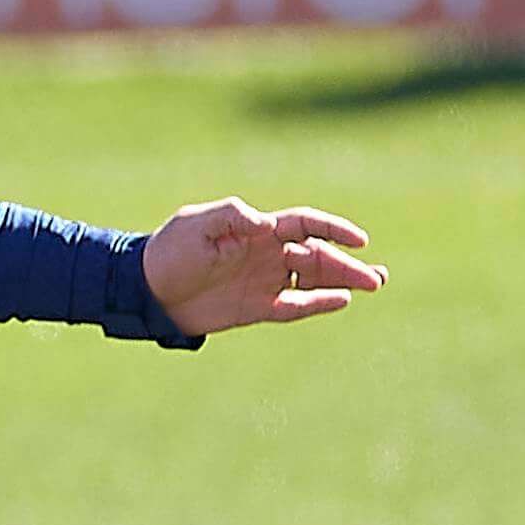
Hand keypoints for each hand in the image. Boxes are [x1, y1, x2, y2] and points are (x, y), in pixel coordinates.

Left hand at [140, 196, 385, 335]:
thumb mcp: (197, 224)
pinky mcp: (256, 307)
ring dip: (343, 282)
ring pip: (313, 280)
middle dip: (348, 264)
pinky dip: (317, 303)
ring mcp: (264, 281)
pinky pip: (294, 305)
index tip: (360, 239)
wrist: (147, 290)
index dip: (334, 230)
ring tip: (374, 284)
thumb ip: (233, 216)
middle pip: (318, 255)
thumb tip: (265, 222)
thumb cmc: (170, 250)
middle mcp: (267, 253)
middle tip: (377, 276)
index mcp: (258, 230)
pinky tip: (340, 301)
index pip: (306, 224)